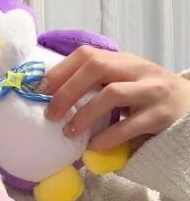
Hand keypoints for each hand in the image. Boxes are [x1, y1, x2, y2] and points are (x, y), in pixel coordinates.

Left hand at [41, 46, 189, 150]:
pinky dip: (108, 136)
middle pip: (98, 68)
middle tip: (51, 114)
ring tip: (70, 132)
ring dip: (85, 114)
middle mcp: (138, 70)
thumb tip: (51, 105)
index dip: (60, 71)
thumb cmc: (146, 98)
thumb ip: (94, 87)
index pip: (88, 55)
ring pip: (113, 93)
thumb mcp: (123, 83)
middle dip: (68, 91)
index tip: (40, 90)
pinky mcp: (161, 115)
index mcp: (123, 60)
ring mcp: (152, 90)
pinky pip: (131, 125)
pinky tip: (94, 146)